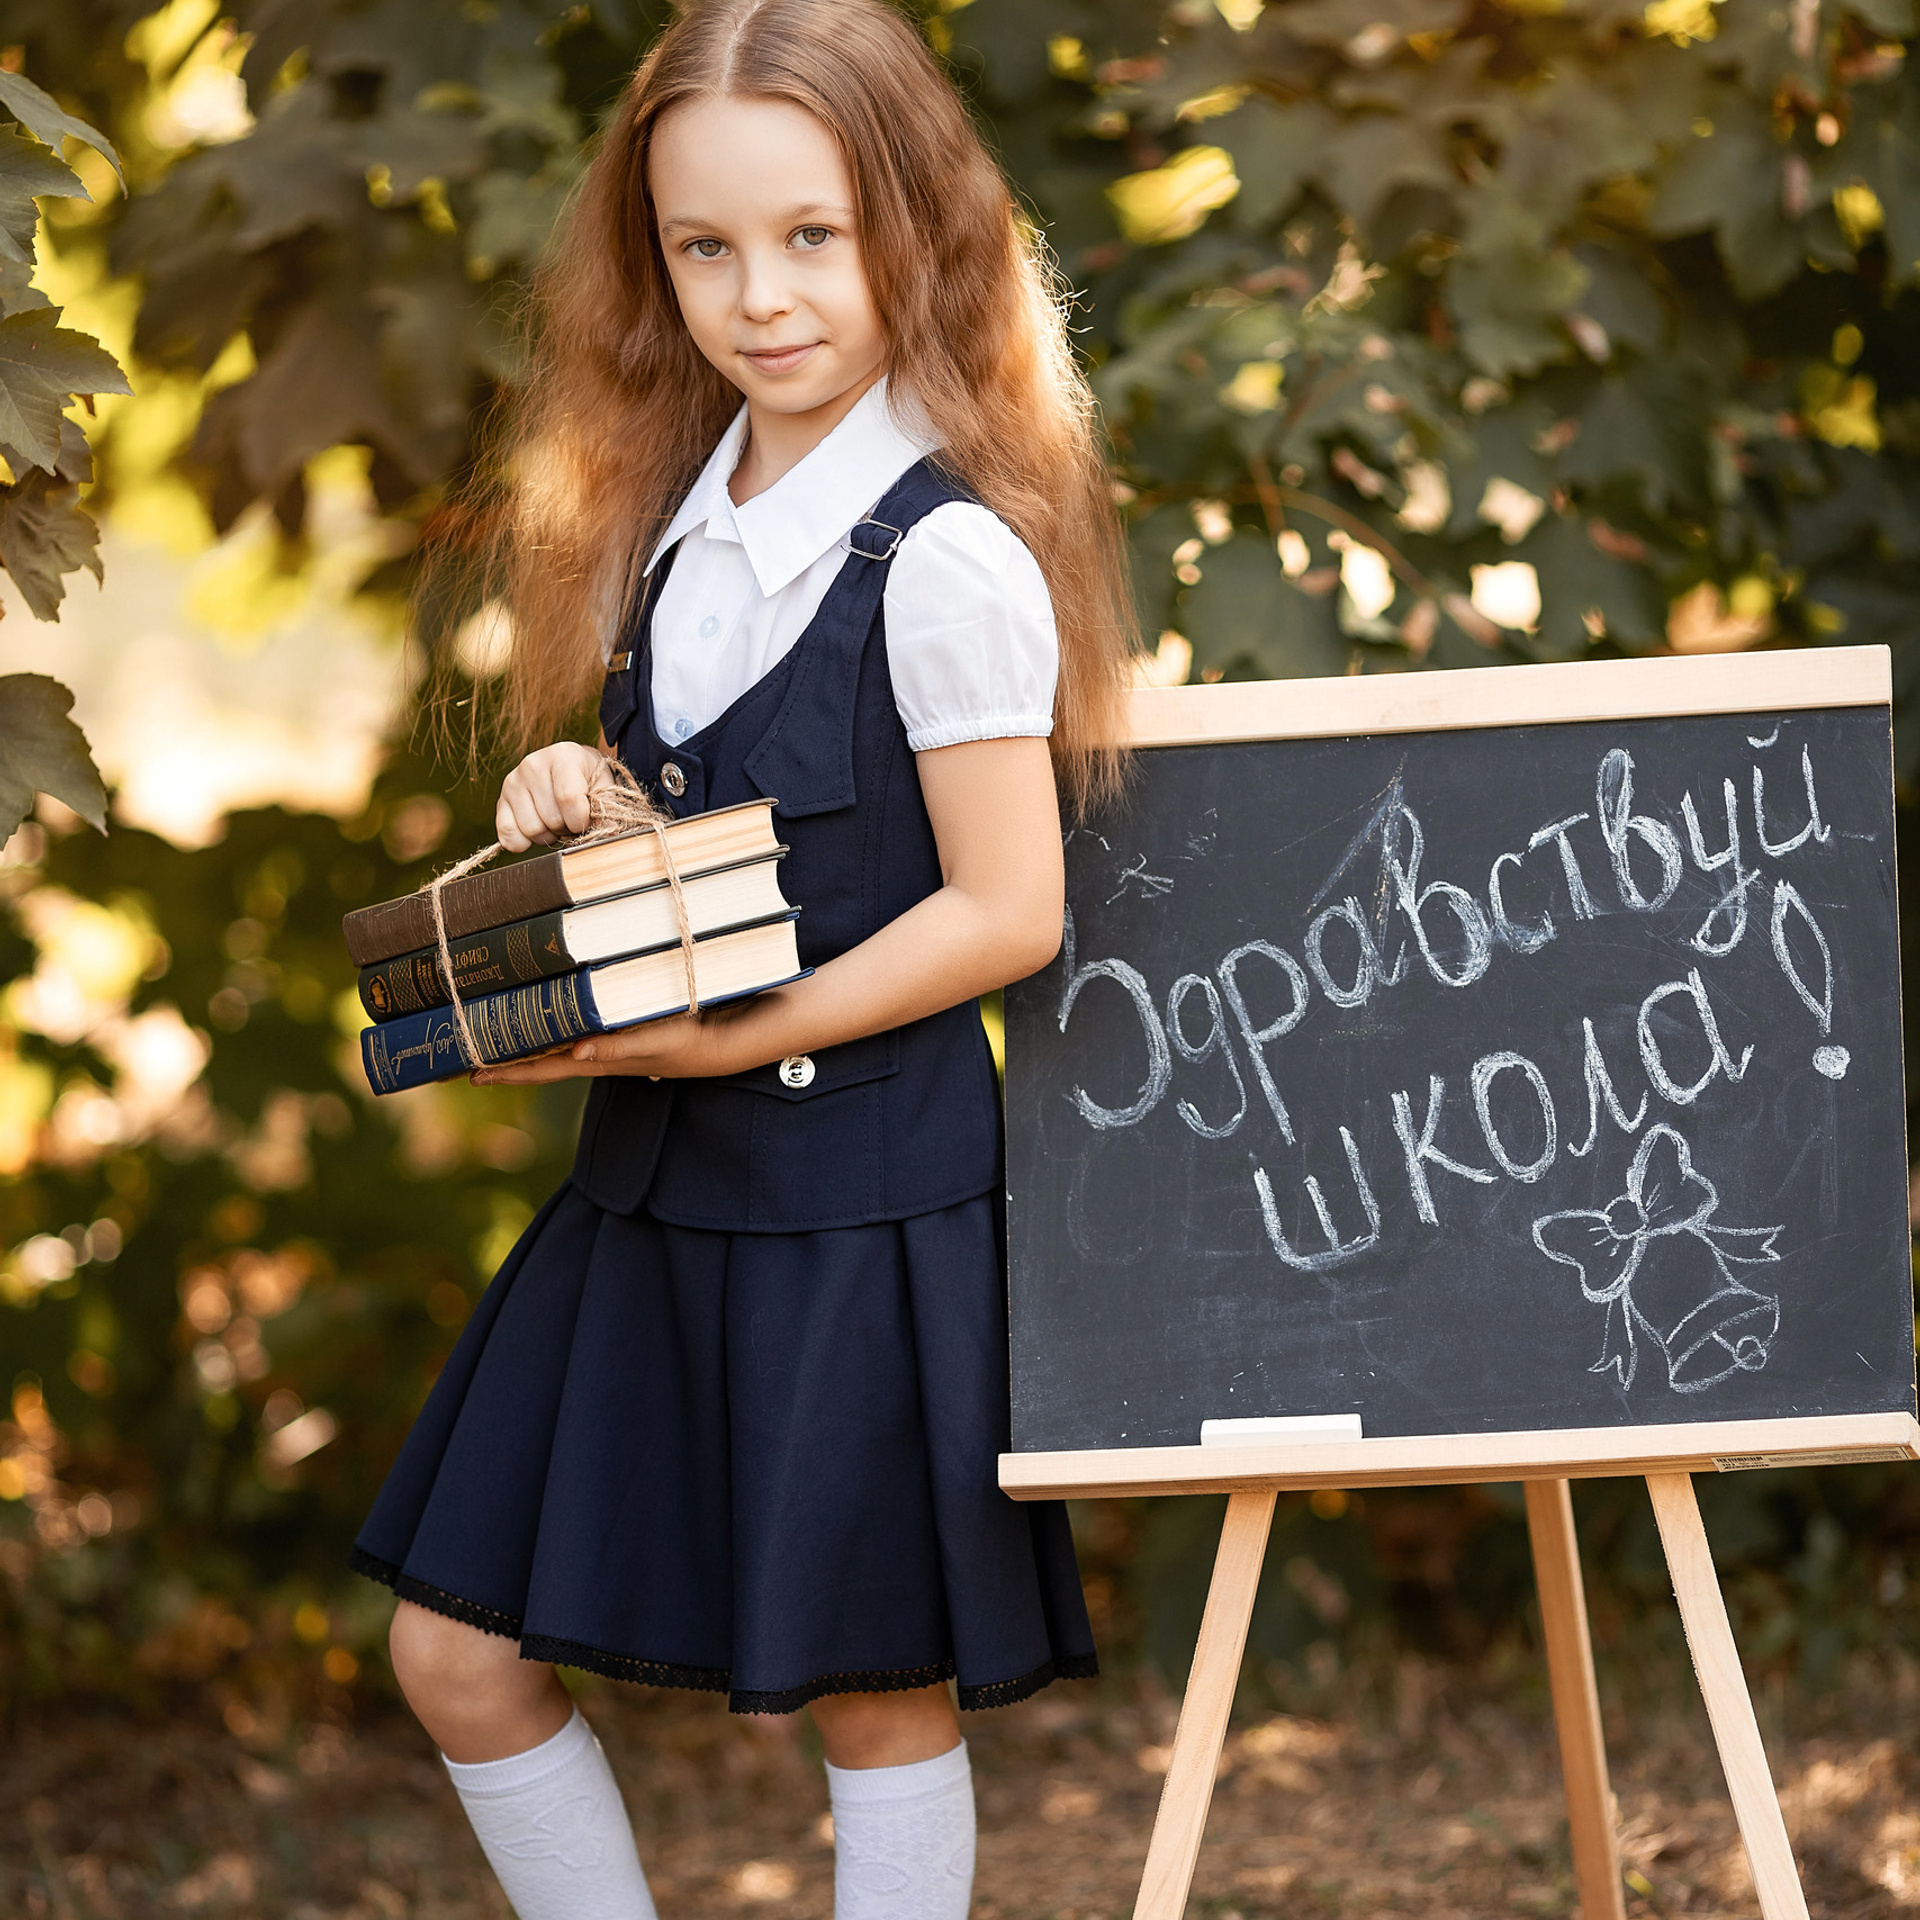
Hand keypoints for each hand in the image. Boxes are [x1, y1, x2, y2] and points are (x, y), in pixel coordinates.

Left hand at [471, 998, 760, 1085]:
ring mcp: (611, 1033)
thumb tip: (576, 1051)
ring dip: (526, 1030)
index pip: (541, 1069)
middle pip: (540, 1052)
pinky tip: (551, 997)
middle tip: (464, 1043)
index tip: (467, 1074)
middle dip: (504, 1050)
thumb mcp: (659, 1042)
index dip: (505, 1072)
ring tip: (493, 1020)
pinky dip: (557, 1008)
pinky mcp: (624, 1016)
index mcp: (599, 1059)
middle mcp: (598, 1047)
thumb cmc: (695, 1041)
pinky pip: (578, 1013)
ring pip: (556, 1032)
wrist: (735, 1032)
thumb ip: (620, 1046)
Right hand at [496, 743, 613, 851]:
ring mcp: (514, 781)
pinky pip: (508, 835)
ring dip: (549, 835)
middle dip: (566, 828)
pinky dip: (523, 842)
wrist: (570, 768)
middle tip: (571, 818)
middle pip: (551, 819)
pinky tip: (537, 829)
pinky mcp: (501, 799)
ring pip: (532, 830)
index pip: (568, 799)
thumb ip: (607, 809)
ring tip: (556, 820)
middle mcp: (533, 764)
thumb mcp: (605, 787)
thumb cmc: (589, 779)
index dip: (581, 819)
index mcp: (563, 756)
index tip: (586, 819)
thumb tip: (607, 831)